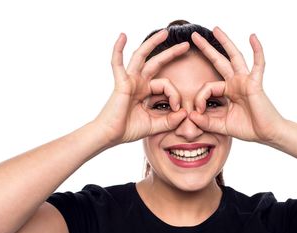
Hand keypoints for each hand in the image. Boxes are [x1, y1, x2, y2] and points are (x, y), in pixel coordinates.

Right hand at [94, 29, 189, 145]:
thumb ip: (170, 121)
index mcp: (146, 91)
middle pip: (156, 62)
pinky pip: (117, 63)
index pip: (166, 85)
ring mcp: (129, 81)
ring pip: (141, 56)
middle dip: (171, 53)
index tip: (177, 109)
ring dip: (152, 43)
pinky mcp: (121, 83)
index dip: (175, 95)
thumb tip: (185, 112)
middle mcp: (138, 83)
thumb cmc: (128, 130)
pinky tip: (122, 35)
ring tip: (165, 32)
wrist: (110, 136)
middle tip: (186, 45)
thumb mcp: (155, 125)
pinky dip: (118, 49)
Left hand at [189, 27, 284, 144]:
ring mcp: (246, 80)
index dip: (199, 98)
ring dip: (225, 42)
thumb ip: (206, 121)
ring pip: (234, 57)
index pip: (207, 87)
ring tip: (215, 29)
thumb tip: (190, 115)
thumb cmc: (248, 128)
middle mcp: (236, 82)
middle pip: (219, 61)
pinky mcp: (256, 82)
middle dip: (206, 48)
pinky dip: (257, 50)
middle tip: (193, 36)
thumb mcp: (221, 125)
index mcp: (227, 91)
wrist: (266, 133)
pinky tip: (253, 36)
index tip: (196, 111)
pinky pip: (258, 64)